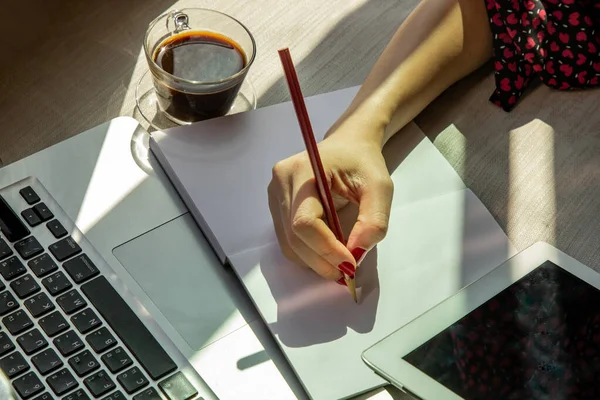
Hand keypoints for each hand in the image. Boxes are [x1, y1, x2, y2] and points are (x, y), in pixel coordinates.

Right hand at [267, 119, 392, 279]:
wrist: (348, 144)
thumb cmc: (364, 161)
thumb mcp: (380, 187)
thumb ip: (374, 221)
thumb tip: (356, 254)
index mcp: (303, 170)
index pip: (305, 221)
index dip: (325, 248)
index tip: (350, 264)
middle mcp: (280, 181)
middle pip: (293, 237)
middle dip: (321, 260)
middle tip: (348, 272)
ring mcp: (274, 193)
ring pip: (288, 243)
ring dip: (314, 260)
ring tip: (340, 261)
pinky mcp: (276, 205)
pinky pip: (287, 240)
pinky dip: (308, 253)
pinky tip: (327, 250)